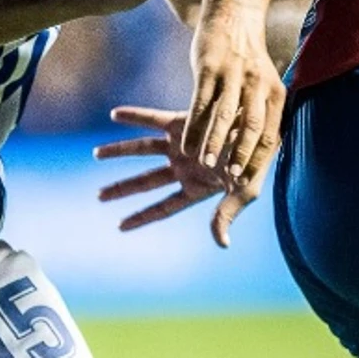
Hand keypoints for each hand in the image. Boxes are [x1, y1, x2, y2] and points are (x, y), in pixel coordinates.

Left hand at [96, 105, 262, 247]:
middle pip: (146, 181)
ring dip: (119, 151)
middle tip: (98, 196)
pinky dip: (134, 117)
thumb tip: (222, 244)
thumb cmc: (257, 162)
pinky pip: (153, 119)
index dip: (142, 217)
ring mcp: (182, 143)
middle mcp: (184, 166)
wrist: (262, 125)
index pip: (164, 207)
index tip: (120, 226)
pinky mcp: (183, 121)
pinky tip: (114, 114)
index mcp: (197, 187)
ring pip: (144, 149)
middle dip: (123, 188)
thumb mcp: (245, 192)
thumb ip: (227, 215)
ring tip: (95, 154)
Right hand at [183, 9, 286, 188]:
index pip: (271, 133)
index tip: (247, 182)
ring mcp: (234, 75)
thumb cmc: (247, 63)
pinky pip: (200, 102)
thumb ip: (259, 118)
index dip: (259, 159)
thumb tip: (257, 154)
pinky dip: (193, 126)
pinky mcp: (209, 68)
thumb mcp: (262, 87)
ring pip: (225, 115)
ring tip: (205, 164)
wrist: (234, 17)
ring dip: (215, 142)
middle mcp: (258, 85)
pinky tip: (185, 145)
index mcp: (275, 93)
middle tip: (230, 178)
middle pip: (252, 126)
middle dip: (241, 154)